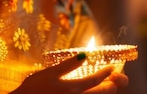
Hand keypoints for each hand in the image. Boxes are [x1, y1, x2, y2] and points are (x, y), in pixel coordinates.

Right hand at [11, 53, 128, 93]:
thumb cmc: (33, 89)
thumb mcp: (49, 73)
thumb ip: (68, 65)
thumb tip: (85, 55)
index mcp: (72, 89)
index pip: (96, 80)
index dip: (106, 72)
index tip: (111, 67)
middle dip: (111, 85)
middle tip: (114, 78)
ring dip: (103, 92)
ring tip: (104, 85)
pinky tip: (90, 91)